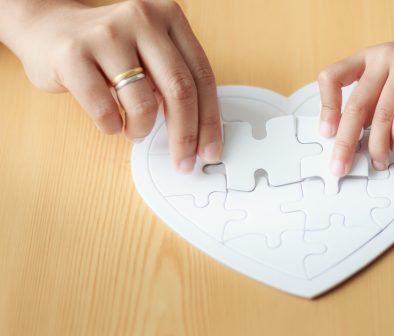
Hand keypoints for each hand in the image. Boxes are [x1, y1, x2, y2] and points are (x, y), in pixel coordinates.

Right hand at [9, 0, 220, 172]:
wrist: (47, 28)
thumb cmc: (106, 48)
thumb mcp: (150, 52)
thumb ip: (174, 80)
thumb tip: (199, 131)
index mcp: (169, 16)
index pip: (201, 76)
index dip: (210, 120)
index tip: (210, 149)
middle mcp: (142, 19)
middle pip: (180, 90)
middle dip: (185, 136)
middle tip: (183, 160)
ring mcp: (107, 34)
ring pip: (144, 103)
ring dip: (143, 130)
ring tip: (136, 130)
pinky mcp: (73, 54)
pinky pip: (105, 110)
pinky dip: (113, 127)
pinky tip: (112, 122)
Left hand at [318, 32, 393, 174]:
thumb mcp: (388, 75)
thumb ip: (372, 98)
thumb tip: (352, 134)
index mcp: (366, 58)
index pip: (332, 77)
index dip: (326, 107)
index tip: (327, 132)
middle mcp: (382, 58)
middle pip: (356, 104)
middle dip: (346, 140)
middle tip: (341, 163)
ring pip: (382, 112)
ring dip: (378, 143)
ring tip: (378, 160)